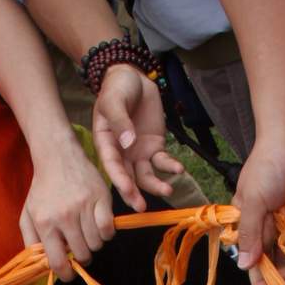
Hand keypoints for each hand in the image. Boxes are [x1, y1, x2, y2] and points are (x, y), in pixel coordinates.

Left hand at [21, 139, 114, 278]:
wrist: (58, 157)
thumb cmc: (42, 190)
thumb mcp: (27, 215)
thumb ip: (31, 242)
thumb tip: (41, 266)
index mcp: (45, 223)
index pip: (58, 262)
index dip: (66, 274)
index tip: (69, 273)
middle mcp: (65, 216)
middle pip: (82, 254)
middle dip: (82, 256)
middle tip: (79, 247)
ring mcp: (84, 207)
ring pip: (97, 244)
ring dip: (93, 244)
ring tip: (86, 233)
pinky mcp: (101, 198)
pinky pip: (109, 229)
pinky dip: (106, 233)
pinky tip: (98, 226)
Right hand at [92, 65, 181, 211]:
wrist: (133, 77)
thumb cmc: (117, 88)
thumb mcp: (114, 101)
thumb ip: (120, 121)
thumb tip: (129, 143)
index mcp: (106, 143)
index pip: (112, 166)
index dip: (119, 180)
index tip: (128, 191)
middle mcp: (122, 153)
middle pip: (128, 177)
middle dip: (134, 193)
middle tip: (142, 208)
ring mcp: (139, 152)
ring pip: (146, 175)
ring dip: (156, 185)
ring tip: (168, 190)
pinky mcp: (155, 147)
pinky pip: (163, 162)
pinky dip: (170, 167)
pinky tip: (179, 170)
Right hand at [233, 118, 284, 284]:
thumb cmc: (268, 165)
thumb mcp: (253, 201)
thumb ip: (251, 234)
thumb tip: (244, 265)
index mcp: (246, 215)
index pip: (247, 250)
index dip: (252, 270)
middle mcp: (266, 220)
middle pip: (266, 254)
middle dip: (270, 273)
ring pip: (284, 251)